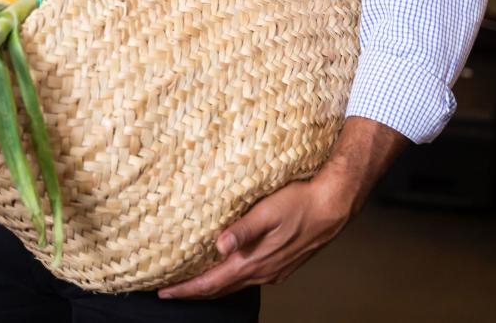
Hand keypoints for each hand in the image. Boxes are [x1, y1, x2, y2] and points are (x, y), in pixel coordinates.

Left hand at [157, 173, 353, 298]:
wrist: (331, 207)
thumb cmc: (298, 203)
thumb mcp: (266, 211)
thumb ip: (242, 230)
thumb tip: (219, 247)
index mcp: (253, 261)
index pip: (211, 283)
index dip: (186, 290)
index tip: (164, 292)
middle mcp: (262, 272)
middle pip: (219, 290)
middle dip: (192, 292)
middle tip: (169, 291)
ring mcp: (272, 272)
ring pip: (234, 286)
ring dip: (210, 288)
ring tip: (189, 284)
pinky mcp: (280, 266)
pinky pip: (247, 280)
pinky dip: (228, 281)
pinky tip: (223, 271)